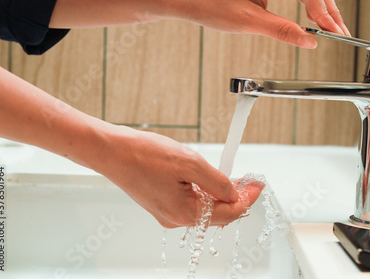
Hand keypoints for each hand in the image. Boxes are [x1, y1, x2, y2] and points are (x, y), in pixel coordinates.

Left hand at [50, 0, 349, 48]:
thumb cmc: (212, 6)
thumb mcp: (249, 23)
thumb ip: (282, 31)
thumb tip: (309, 41)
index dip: (324, 14)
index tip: (333, 33)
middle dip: (329, 10)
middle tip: (341, 33)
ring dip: (322, 7)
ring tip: (333, 29)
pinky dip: (309, 4)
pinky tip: (315, 18)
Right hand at [91, 125, 264, 227]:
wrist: (111, 150)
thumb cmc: (143, 155)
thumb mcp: (189, 164)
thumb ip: (216, 182)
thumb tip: (234, 194)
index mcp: (184, 213)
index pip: (228, 213)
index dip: (247, 198)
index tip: (258, 185)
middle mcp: (175, 219)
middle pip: (217, 214)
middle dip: (236, 197)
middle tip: (250, 181)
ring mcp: (166, 212)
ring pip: (204, 207)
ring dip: (221, 194)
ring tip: (234, 178)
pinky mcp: (160, 203)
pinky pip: (190, 202)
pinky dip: (204, 192)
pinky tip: (210, 179)